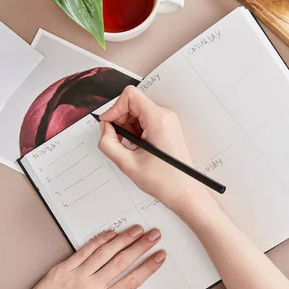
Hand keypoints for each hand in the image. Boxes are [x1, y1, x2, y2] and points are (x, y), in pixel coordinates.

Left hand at [0, 226, 164, 288]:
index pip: (132, 280)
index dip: (149, 266)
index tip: (160, 256)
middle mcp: (89, 286)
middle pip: (122, 260)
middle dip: (141, 246)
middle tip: (154, 235)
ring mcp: (75, 275)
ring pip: (104, 251)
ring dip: (123, 238)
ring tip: (137, 229)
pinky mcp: (61, 269)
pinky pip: (84, 250)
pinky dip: (98, 240)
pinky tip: (109, 233)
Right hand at [98, 86, 212, 210]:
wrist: (184, 192)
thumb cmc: (165, 181)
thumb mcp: (127, 163)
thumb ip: (108, 143)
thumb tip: (104, 129)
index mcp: (158, 119)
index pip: (130, 96)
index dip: (114, 109)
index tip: (109, 125)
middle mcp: (164, 116)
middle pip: (132, 104)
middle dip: (120, 121)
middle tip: (119, 141)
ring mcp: (167, 122)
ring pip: (137, 114)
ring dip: (127, 129)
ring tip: (131, 149)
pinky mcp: (166, 129)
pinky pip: (144, 122)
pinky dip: (135, 133)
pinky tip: (137, 149)